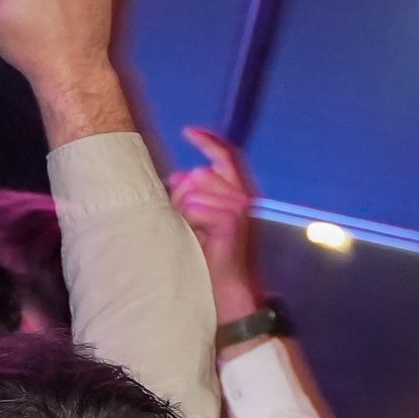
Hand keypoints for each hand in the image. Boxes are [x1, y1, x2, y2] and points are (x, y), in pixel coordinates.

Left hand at [174, 126, 265, 324]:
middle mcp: (240, 195)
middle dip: (181, 197)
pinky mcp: (230, 220)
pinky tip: (197, 237)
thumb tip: (178, 175)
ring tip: (193, 234)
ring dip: (183, 213)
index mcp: (234, 192)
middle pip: (197, 175)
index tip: (187, 131)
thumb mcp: (195, 220)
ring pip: (192, 193)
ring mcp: (237, 206)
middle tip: (186, 224)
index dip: (207, 141)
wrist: (224, 286)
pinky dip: (189, 222)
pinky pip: (195, 209)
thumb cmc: (207, 255)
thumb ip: (189, 195)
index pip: (223, 157)